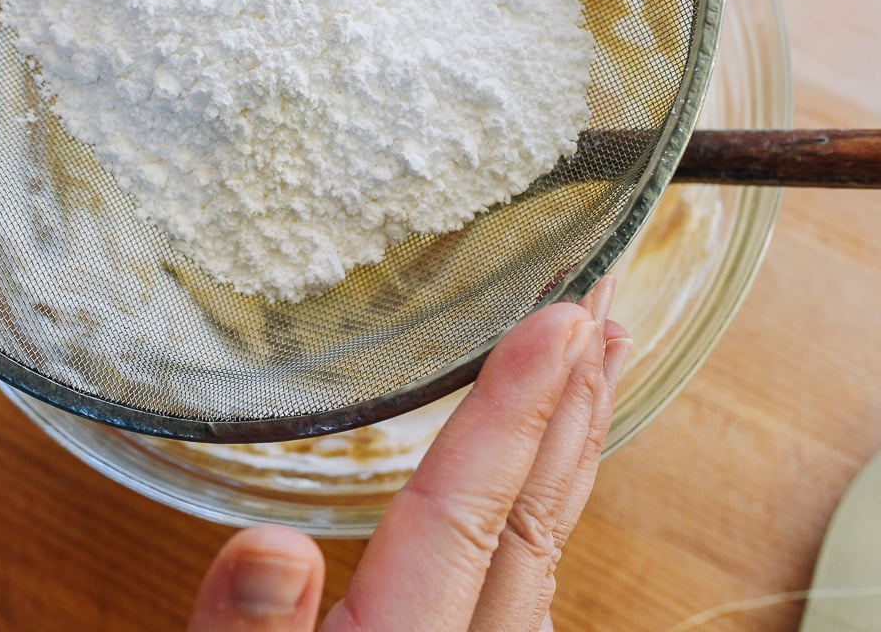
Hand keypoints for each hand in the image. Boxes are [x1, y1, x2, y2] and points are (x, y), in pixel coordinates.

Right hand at [188, 277, 629, 630]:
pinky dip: (548, 504)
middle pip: (531, 524)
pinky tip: (547, 472)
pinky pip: (531, 580)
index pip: (462, 522)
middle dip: (572, 404)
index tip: (561, 320)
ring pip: (548, 549)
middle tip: (606, 300)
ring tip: (596, 357)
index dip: (509, 414)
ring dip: (575, 443)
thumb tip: (273, 549)